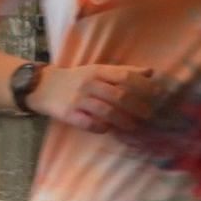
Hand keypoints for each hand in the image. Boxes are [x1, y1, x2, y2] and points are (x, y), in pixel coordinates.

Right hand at [35, 63, 158, 132]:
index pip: (125, 76)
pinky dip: (101, 128)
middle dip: (137, 106)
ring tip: (134, 126)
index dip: (143, 85)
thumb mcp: (98, 70)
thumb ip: (123, 72)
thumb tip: (151, 72)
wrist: (42, 86)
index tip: (158, 94)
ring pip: (106, 111)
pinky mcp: (68, 114)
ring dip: (123, 120)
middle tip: (149, 114)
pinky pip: (89, 123)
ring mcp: (78, 100)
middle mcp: (89, 84)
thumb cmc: (77, 79)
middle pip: (119, 95)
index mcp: (98, 71)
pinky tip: (109, 129)